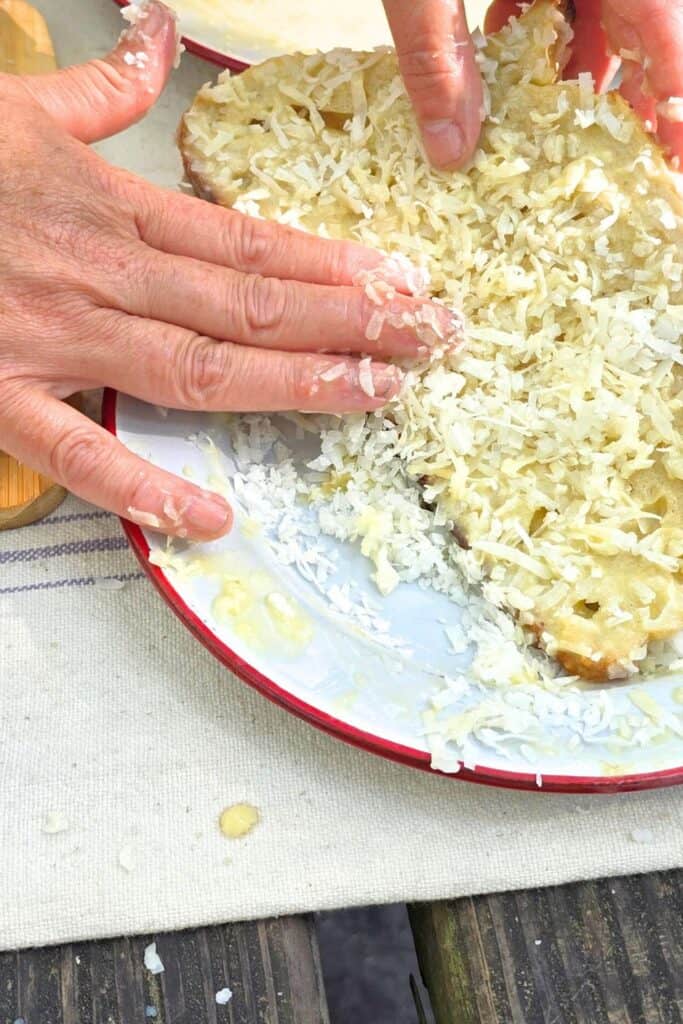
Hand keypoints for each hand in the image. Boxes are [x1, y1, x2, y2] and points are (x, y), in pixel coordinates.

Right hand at [0, 1, 451, 541]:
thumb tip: (155, 36)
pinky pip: (77, 453)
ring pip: (194, 368)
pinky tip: (212, 519)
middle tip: (430, 341)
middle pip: (247, 305)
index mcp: (110, 210)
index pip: (246, 243)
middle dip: (349, 324)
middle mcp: (101, 276)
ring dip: (292, 385)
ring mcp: (56, 340)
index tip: (404, 283)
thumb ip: (100, 88)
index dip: (332, 265)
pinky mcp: (1, 395)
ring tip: (371, 397)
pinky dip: (143, 488)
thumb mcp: (18, 111)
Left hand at [384, 0, 682, 168]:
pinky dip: (537, 15)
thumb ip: (435, 52)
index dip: (672, 93)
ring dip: (573, 58)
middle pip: (637, 13)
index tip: (677, 154)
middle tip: (619, 155)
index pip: (660, 20)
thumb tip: (451, 151)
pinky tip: (506, 50)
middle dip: (624, 86)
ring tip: (551, 120)